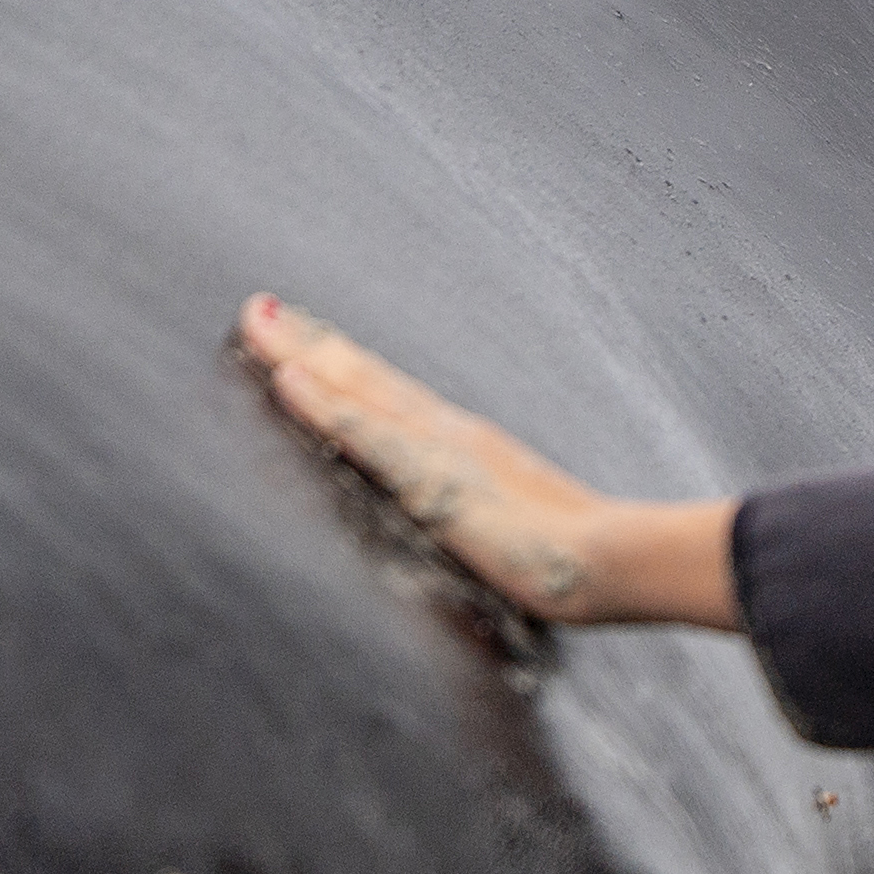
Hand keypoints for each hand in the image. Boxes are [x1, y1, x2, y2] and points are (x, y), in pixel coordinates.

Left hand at [235, 296, 739, 630]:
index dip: (345, 369)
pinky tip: (289, 382)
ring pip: (360, 392)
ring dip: (305, 356)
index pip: (392, 400)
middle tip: (256, 310)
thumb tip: (501, 537)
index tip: (303, 341)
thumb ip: (496, 527)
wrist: (617, 563)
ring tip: (256, 324)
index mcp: (467, 450)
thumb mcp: (524, 538)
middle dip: (310, 345)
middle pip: (368, 379)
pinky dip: (328, 407)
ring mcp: (441, 452)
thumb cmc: (581, 562)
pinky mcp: (436, 479)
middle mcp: (449, 436)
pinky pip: (370, 436)